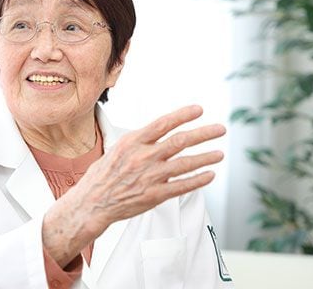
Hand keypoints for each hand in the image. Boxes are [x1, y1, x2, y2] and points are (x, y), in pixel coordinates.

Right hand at [42, 105, 224, 266]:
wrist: (92, 202)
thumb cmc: (102, 176)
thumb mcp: (117, 149)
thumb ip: (139, 142)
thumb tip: (158, 134)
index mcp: (133, 142)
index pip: (163, 124)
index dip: (183, 115)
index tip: (199, 110)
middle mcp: (144, 157)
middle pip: (180, 141)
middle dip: (204, 133)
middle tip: (220, 129)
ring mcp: (150, 176)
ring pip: (186, 163)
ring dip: (206, 157)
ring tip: (219, 153)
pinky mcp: (155, 195)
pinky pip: (182, 186)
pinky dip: (198, 180)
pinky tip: (209, 175)